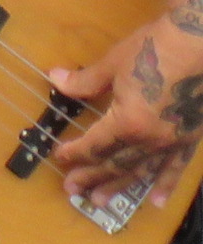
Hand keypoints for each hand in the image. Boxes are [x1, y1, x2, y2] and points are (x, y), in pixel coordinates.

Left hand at [49, 20, 202, 212]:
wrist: (202, 41)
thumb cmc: (156, 49)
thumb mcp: (113, 65)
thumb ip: (83, 81)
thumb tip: (55, 79)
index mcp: (129, 123)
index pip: (94, 146)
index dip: (74, 153)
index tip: (59, 157)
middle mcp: (152, 140)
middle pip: (115, 164)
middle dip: (90, 176)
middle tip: (71, 189)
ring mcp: (174, 141)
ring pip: (141, 171)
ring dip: (118, 186)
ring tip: (99, 201)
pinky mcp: (191, 137)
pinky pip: (177, 167)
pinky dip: (166, 185)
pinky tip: (155, 202)